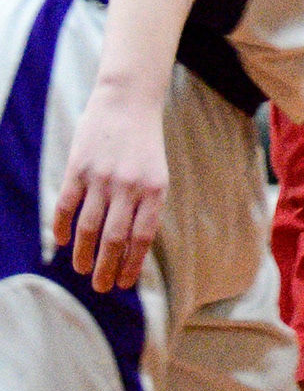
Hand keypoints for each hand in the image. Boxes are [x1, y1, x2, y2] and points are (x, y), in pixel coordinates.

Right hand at [50, 82, 169, 292]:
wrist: (127, 103)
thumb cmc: (144, 145)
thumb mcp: (157, 175)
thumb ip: (146, 206)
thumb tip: (133, 244)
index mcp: (155, 191)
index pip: (142, 238)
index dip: (132, 264)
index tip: (124, 284)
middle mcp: (129, 187)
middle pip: (115, 238)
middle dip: (107, 267)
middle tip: (101, 287)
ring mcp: (101, 178)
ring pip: (88, 226)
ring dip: (83, 252)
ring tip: (81, 270)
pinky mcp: (77, 168)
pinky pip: (66, 205)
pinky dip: (61, 226)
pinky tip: (60, 242)